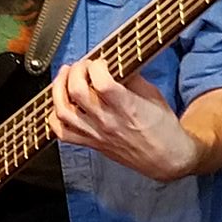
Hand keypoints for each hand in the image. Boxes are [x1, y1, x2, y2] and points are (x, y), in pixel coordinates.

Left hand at [49, 57, 199, 180]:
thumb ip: (133, 79)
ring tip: (64, 78)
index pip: (101, 81)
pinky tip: (60, 105)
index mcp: (126, 108)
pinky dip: (55, 117)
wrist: (166, 159)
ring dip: (59, 89)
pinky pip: (63, 133)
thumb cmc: (163, 129)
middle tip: (82, 66)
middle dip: (75, 71)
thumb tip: (116, 63)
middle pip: (76, 92)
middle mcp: (108, 121)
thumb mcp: (154, 96)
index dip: (96, 66)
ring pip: (63, 111)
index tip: (101, 62)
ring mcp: (96, 134)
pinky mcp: (92, 144)